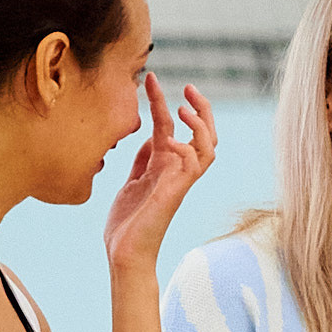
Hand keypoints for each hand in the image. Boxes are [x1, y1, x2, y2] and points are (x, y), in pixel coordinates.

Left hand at [103, 74, 217, 273]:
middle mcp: (175, 171)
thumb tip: (151, 137)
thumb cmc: (126, 225)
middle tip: (188, 87)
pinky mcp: (176, 193)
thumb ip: (142, 160)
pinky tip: (169, 140)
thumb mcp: (131, 182)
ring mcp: (179, 182)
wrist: (124, 253)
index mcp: (163, 166)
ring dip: (200, 125)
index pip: (169, 126)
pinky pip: (193, 166)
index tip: (150, 79)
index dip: (161, 101)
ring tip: (183, 107)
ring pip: (207, 147)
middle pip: (202, 133)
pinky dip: (185, 148)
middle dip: (200, 108)